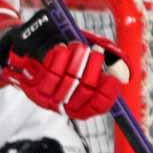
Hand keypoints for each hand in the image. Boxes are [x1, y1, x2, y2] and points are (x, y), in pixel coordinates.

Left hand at [0, 9, 129, 119]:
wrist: (28, 51)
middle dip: (93, 69)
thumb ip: (106, 57)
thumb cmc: (64, 54)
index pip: (99, 106)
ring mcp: (48, 99)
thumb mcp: (87, 53)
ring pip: (68, 82)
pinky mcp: (33, 89)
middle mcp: (65, 106)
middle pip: (85, 92)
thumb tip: (124, 65)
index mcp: (81, 104)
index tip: (114, 77)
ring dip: (76, 61)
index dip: (109, 93)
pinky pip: (50, 75)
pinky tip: (61, 49)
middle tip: (96, 52)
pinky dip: (59, 59)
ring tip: (77, 46)